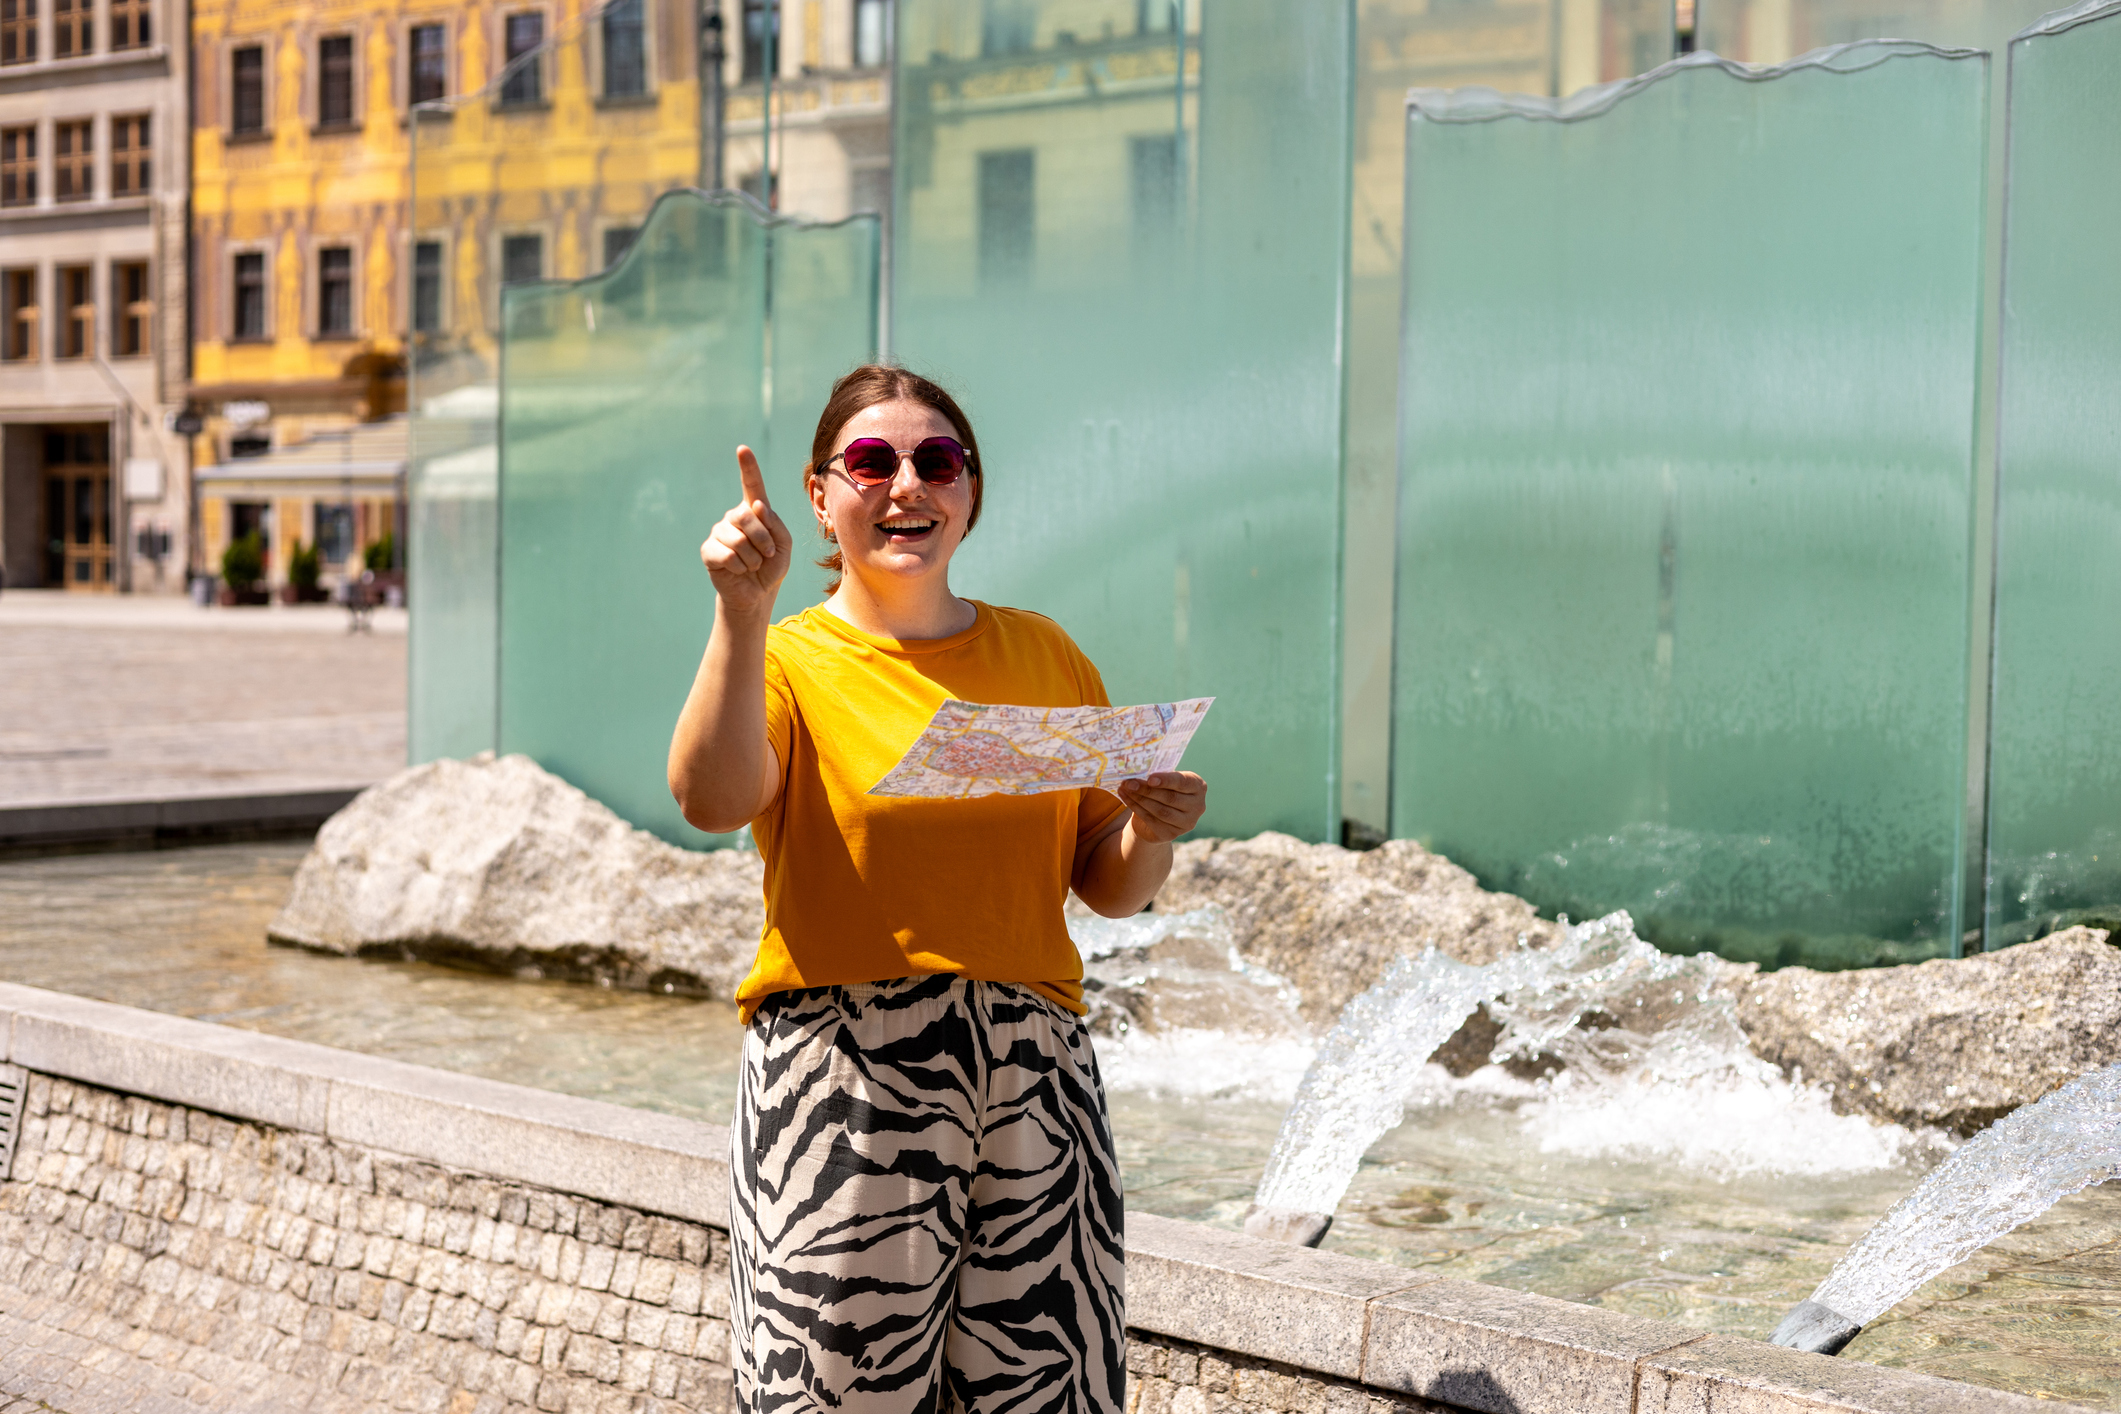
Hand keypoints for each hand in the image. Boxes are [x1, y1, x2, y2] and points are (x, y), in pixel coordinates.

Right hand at [702, 446, 792, 613]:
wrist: (758, 594)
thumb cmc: (771, 566)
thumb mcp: (784, 544)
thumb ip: (775, 523)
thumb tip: (755, 507)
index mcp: (754, 511)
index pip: (751, 485)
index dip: (748, 467)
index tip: (743, 449)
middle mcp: (734, 517)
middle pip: (747, 516)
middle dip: (763, 540)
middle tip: (766, 556)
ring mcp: (719, 532)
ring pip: (738, 539)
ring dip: (753, 558)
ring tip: (752, 565)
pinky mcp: (709, 550)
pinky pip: (727, 555)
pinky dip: (740, 567)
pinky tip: (739, 571)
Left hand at [1116, 771, 1206, 844]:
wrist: (1158, 815)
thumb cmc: (1163, 790)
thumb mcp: (1165, 780)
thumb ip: (1158, 775)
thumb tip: (1137, 770)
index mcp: (1199, 787)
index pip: (1183, 783)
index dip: (1166, 780)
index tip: (1150, 778)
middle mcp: (1198, 806)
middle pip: (1170, 797)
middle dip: (1147, 789)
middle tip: (1129, 782)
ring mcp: (1187, 823)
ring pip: (1160, 810)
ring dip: (1139, 799)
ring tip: (1125, 788)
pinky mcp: (1172, 834)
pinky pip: (1151, 820)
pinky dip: (1136, 808)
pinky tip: (1126, 798)